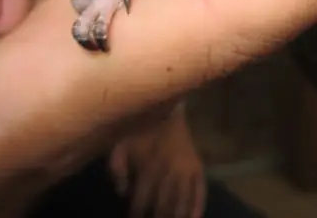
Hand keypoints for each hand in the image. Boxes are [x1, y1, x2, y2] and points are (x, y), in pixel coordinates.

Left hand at [109, 102, 205, 217]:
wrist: (165, 110)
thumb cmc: (139, 130)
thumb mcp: (120, 146)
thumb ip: (116, 170)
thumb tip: (122, 193)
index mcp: (149, 169)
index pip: (141, 202)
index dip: (136, 214)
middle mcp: (169, 173)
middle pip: (163, 207)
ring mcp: (186, 171)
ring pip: (182, 202)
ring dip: (177, 217)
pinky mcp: (197, 167)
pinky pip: (200, 191)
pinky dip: (198, 207)